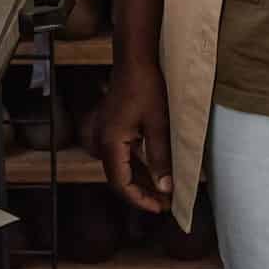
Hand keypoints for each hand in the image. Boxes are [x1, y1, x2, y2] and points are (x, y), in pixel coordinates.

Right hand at [99, 59, 174, 212]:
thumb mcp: (157, 124)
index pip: (121, 184)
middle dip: (142, 193)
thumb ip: (160, 157)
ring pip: (121, 168)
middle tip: (165, 203)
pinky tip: (153, 171)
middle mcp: (102, 142)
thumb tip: (165, 188)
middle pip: (120, 179)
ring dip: (140, 181)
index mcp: (111, 144)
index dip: (140, 199)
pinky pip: (123, 155)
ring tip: (162, 191)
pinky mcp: (112, 128)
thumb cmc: (146, 87)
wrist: (134, 59)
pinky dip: (137, 166)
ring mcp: (105, 135)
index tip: (161, 208)